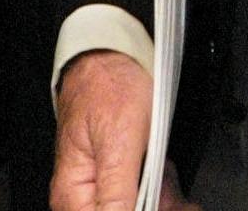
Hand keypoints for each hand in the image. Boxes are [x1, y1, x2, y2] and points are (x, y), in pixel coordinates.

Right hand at [51, 50, 198, 210]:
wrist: (113, 53)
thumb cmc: (107, 86)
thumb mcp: (118, 141)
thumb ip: (116, 193)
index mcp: (71, 192)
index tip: (159, 203)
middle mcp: (80, 195)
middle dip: (156, 207)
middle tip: (175, 197)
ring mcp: (101, 187)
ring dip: (163, 203)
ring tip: (170, 179)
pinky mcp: (117, 179)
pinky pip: (140, 200)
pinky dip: (160, 193)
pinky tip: (166, 178)